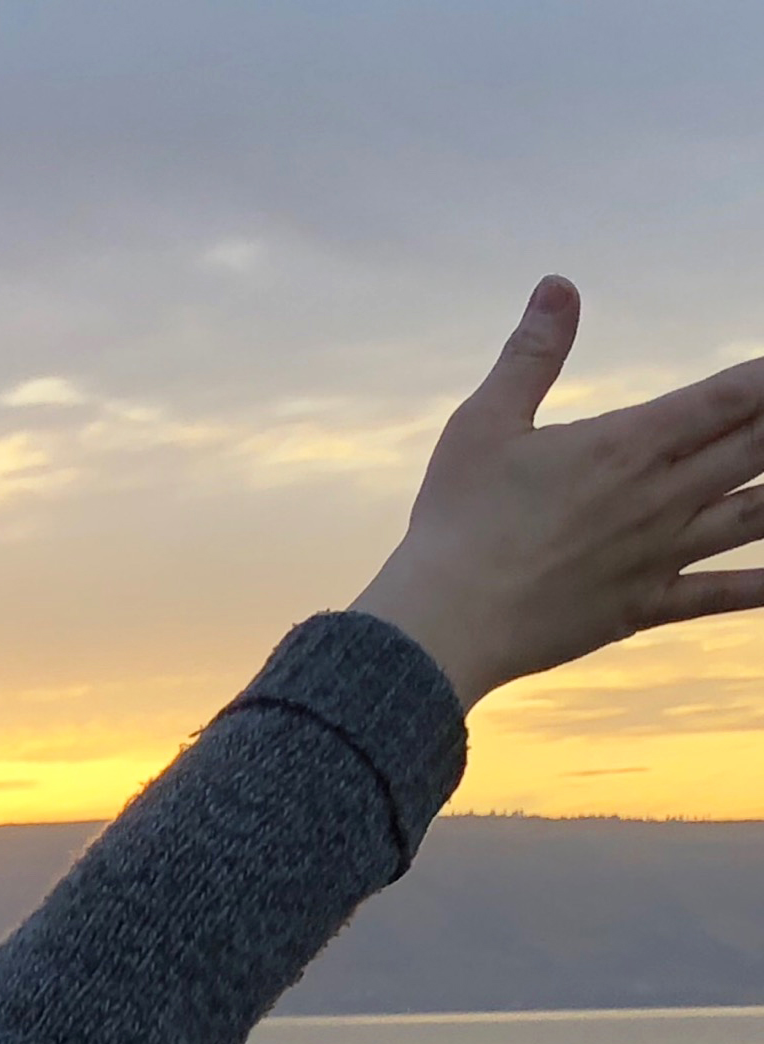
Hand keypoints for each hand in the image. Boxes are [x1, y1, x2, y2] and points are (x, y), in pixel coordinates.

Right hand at [353, 277, 763, 708]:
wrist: (445, 622)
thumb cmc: (456, 519)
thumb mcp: (482, 423)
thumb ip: (531, 354)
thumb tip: (558, 286)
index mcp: (626, 444)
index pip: (729, 396)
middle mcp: (659, 496)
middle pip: (758, 448)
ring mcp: (659, 554)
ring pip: (756, 515)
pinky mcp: (643, 605)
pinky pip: (721, 595)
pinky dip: (761, 586)